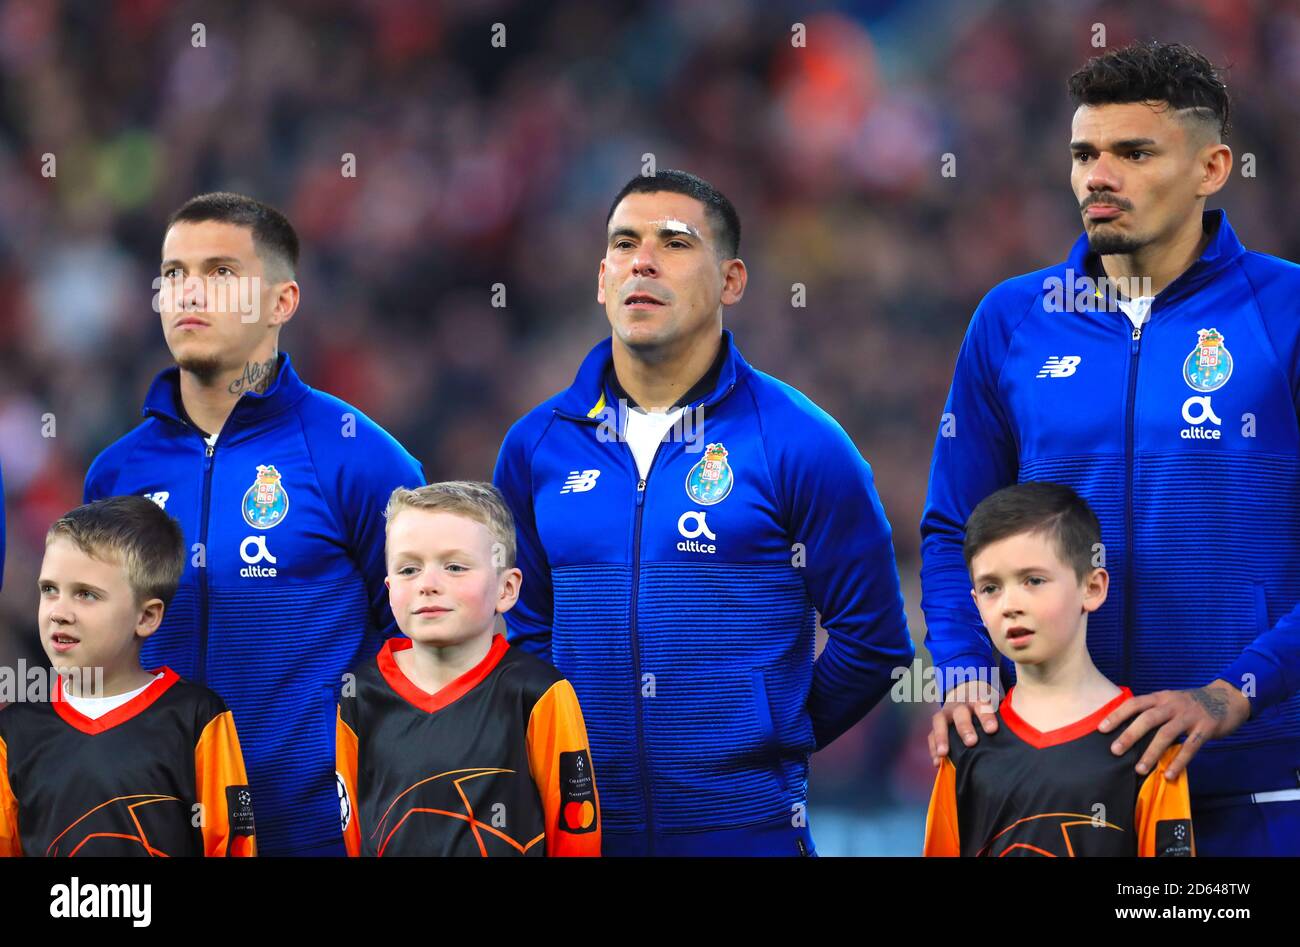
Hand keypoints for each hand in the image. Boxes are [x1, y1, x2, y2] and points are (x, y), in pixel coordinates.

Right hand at [929, 680, 1000, 765]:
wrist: (966, 692)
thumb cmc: (987, 707)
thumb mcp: (996, 704)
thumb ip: (1006, 717)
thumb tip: (1026, 734)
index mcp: (978, 698)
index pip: (982, 705)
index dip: (986, 717)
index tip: (992, 730)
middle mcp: (960, 704)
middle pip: (961, 713)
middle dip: (965, 728)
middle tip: (971, 742)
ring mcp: (946, 713)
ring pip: (940, 721)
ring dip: (942, 737)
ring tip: (944, 754)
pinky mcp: (937, 723)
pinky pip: (931, 734)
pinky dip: (933, 748)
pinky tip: (937, 762)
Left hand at [1097, 679, 1250, 779]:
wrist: (1228, 697)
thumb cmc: (1192, 703)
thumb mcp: (1170, 701)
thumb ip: (1154, 711)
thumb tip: (1129, 730)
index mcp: (1161, 697)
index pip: (1134, 703)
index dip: (1117, 714)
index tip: (1101, 728)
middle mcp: (1172, 705)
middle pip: (1147, 718)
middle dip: (1129, 735)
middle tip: (1114, 751)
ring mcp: (1190, 716)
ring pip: (1166, 734)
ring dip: (1151, 753)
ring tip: (1140, 769)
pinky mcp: (1206, 728)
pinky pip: (1190, 747)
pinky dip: (1179, 762)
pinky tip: (1169, 774)